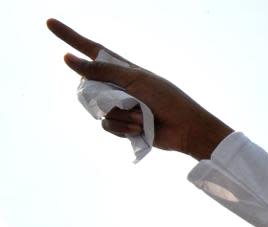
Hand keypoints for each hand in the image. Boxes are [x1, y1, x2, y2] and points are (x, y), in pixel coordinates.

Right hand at [46, 19, 232, 159]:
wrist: (185, 129)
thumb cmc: (166, 99)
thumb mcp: (134, 79)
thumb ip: (101, 71)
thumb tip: (69, 58)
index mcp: (123, 69)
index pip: (92, 51)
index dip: (71, 37)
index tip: (50, 24)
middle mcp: (119, 87)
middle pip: (90, 86)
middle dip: (106, 95)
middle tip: (131, 100)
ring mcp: (120, 107)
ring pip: (99, 110)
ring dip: (121, 114)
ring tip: (142, 115)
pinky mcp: (123, 126)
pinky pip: (107, 126)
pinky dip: (122, 127)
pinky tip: (139, 128)